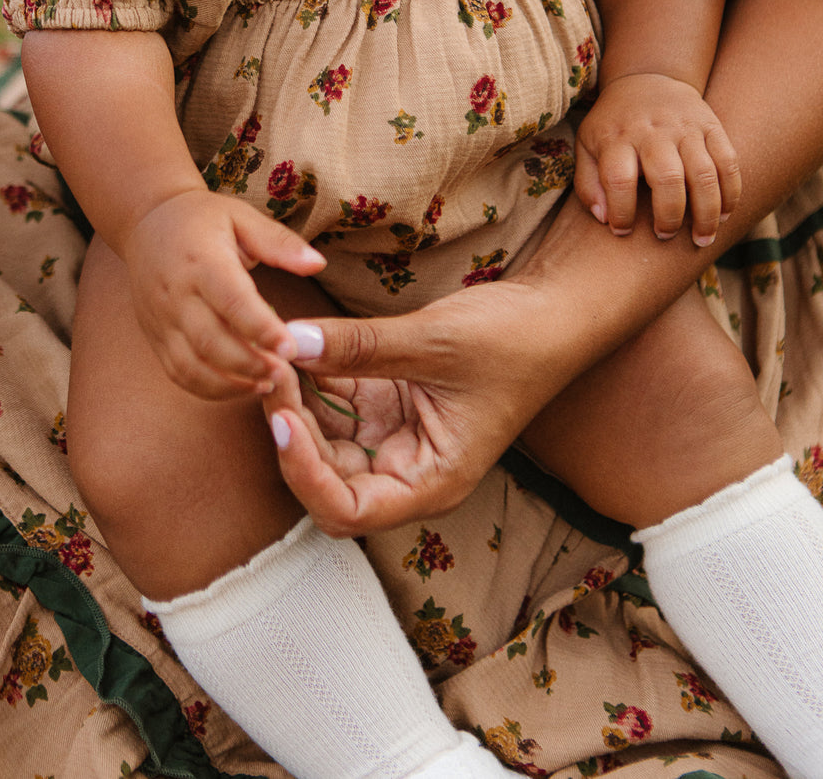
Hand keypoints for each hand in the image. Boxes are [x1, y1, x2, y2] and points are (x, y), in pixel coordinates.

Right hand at [121, 187, 325, 401]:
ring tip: (268, 384)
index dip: (263, 329)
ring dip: (231, 385)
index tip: (292, 348)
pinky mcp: (155, 336)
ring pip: (191, 366)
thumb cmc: (202, 219)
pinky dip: (209, 389)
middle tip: (285, 373)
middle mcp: (176, 294)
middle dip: (250, 365)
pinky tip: (241, 386)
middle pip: (211, 342)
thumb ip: (280, 243)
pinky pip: (178, 373)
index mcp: (201, 260)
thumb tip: (317, 264)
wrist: (146, 222)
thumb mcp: (243, 218)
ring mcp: (161, 319)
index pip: (232, 301)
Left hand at [261, 280, 575, 535]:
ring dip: (296, 402)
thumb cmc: (514, 341)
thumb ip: (359, 346)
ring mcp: (395, 436)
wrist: (552, 312)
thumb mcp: (433, 342)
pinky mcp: (388, 402)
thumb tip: (289, 342)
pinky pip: (336, 401)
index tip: (282, 419)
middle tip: (270, 370)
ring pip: (324, 438)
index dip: (304, 473)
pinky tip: (296, 346)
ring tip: (277, 351)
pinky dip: (313, 378)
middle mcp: (407, 470)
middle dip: (292, 429)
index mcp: (429, 482)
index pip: (347, 509)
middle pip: (325, 478)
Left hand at [575, 72, 740, 242]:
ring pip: (704, 174)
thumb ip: (588, 184)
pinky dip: (731, 193)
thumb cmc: (613, 124)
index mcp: (616, 137)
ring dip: (706, 213)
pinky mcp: (711, 126)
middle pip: (667, 178)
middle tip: (665, 236)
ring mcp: (685, 127)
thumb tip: (604, 220)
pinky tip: (724, 215)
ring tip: (702, 238)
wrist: (647, 78)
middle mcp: (652, 131)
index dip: (621, 212)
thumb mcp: (587, 145)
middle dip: (669, 215)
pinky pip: (729, 162)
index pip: (618, 179)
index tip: (622, 232)